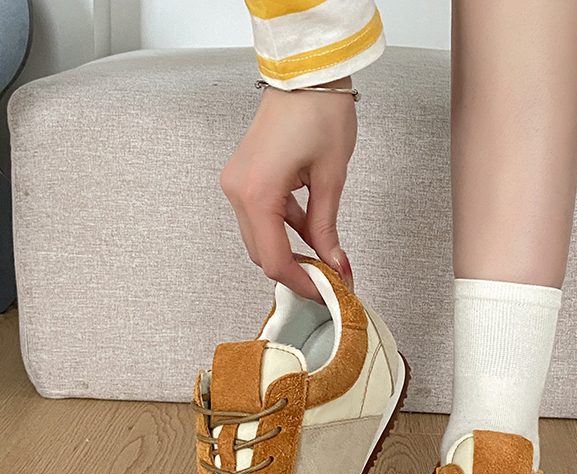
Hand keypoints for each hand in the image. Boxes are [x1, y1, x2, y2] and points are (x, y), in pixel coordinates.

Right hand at [220, 76, 356, 301]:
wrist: (305, 73)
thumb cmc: (319, 113)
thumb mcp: (331, 179)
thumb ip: (327, 229)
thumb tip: (336, 267)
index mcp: (258, 194)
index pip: (275, 260)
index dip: (302, 284)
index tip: (326, 295)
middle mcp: (238, 191)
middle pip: (262, 254)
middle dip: (295, 273)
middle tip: (329, 282)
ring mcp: (237, 183)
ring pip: (260, 238)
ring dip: (290, 253)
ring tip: (325, 263)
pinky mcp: (244, 177)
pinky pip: (261, 218)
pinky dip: (285, 231)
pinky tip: (311, 235)